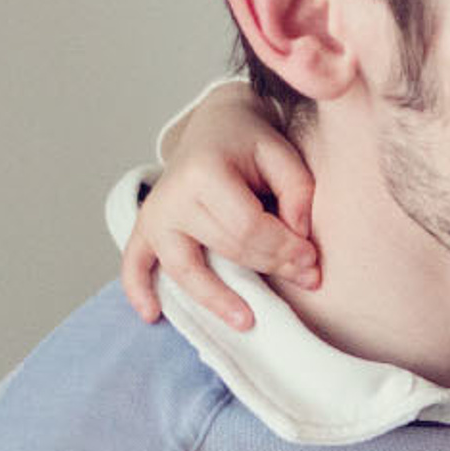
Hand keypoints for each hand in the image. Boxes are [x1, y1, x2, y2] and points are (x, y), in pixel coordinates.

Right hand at [121, 90, 318, 331]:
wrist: (217, 128)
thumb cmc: (251, 146)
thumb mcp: (284, 156)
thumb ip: (299, 194)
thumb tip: (300, 238)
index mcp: (205, 171)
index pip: (249, 227)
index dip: (286, 250)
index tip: (314, 261)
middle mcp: (173, 195)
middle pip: (227, 249)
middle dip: (272, 268)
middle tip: (308, 278)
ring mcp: (156, 214)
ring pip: (185, 267)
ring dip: (215, 298)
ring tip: (246, 322)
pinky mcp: (147, 228)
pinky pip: (135, 261)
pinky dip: (138, 288)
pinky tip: (152, 315)